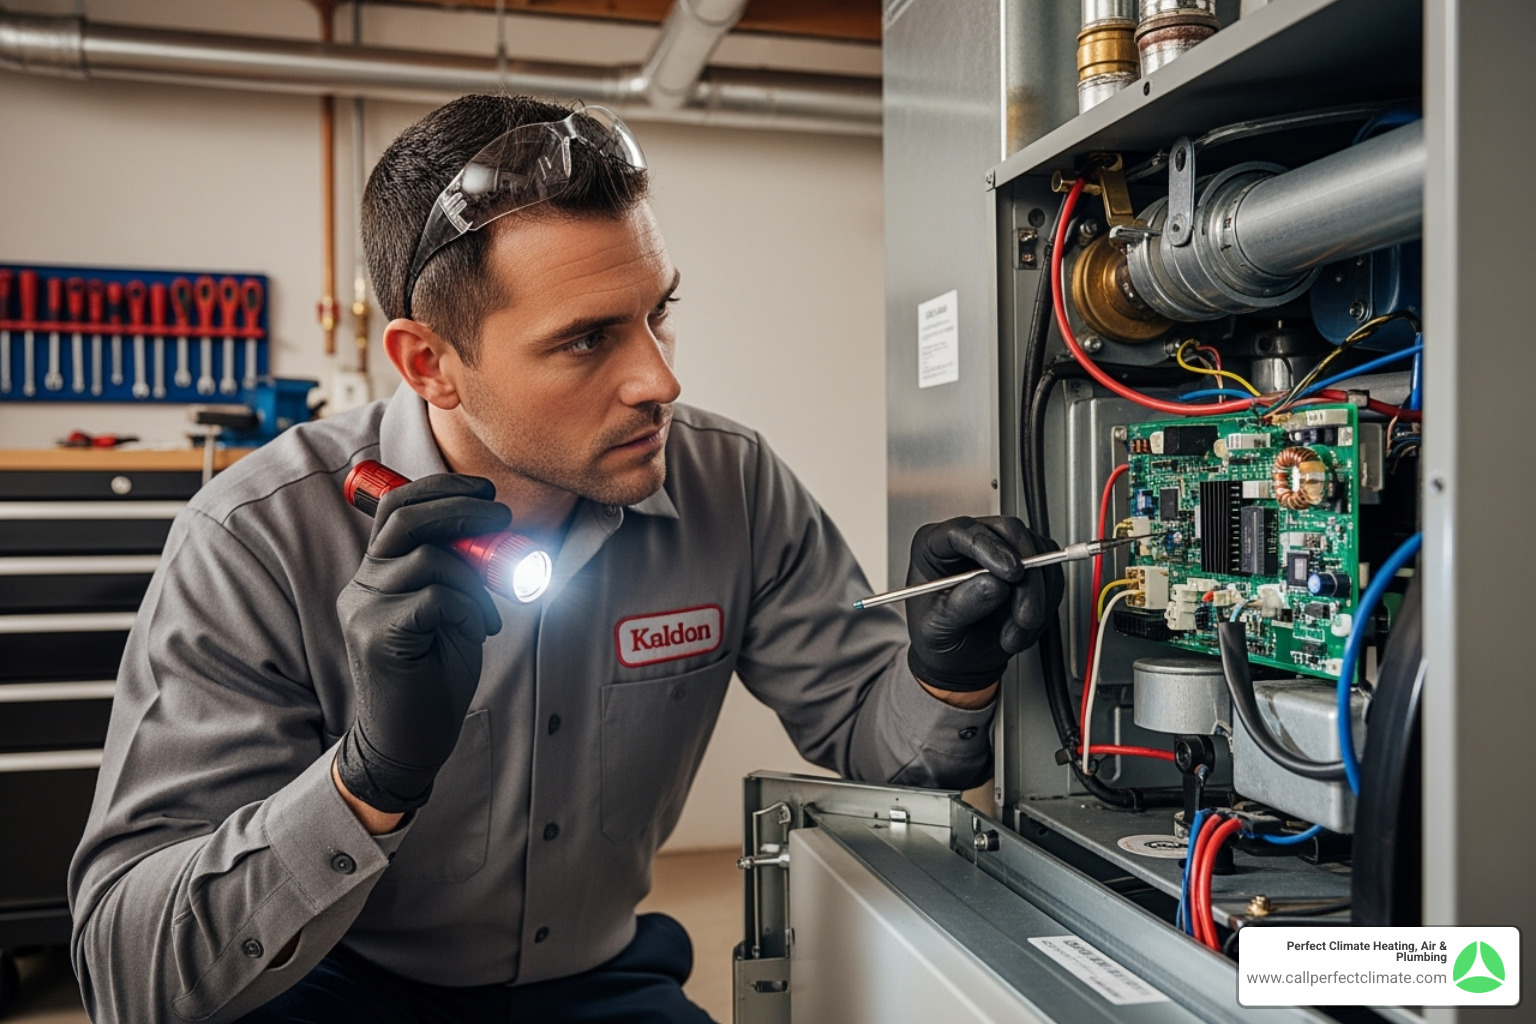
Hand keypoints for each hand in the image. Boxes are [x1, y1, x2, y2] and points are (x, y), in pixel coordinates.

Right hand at [334, 473, 510, 812]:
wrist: (409, 741)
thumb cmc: (435, 675)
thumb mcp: (451, 611)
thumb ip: (457, 570)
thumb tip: (493, 527)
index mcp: (375, 573)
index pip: (397, 507)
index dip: (442, 488)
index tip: (486, 490)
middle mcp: (361, 585)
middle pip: (406, 519)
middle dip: (462, 508)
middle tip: (504, 517)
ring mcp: (364, 610)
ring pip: (430, 560)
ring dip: (476, 580)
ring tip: (486, 614)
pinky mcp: (377, 636)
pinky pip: (436, 598)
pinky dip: (469, 608)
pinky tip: (476, 633)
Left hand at [905, 516, 1064, 691]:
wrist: (958, 658)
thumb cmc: (938, 639)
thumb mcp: (938, 628)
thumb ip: (962, 605)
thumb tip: (993, 585)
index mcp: (934, 547)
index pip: (963, 530)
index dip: (990, 547)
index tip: (1010, 574)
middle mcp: (970, 542)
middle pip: (1009, 533)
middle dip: (1026, 576)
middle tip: (1025, 613)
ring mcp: (1002, 551)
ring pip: (1038, 554)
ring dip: (1035, 599)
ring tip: (1013, 632)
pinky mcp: (1028, 567)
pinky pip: (1050, 577)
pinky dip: (1045, 606)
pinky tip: (1022, 629)